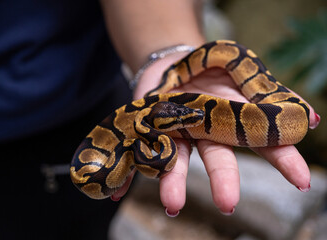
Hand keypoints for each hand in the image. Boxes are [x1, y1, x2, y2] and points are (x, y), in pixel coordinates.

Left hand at [112, 57, 319, 216]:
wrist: (175, 63)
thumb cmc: (213, 71)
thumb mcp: (243, 76)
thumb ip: (269, 96)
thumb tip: (312, 118)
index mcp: (232, 119)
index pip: (262, 141)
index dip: (282, 159)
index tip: (302, 182)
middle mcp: (206, 132)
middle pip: (218, 159)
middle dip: (223, 180)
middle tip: (228, 204)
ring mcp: (177, 133)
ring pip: (177, 161)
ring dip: (173, 183)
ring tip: (172, 205)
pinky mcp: (151, 130)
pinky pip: (138, 153)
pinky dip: (128, 174)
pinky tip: (116, 192)